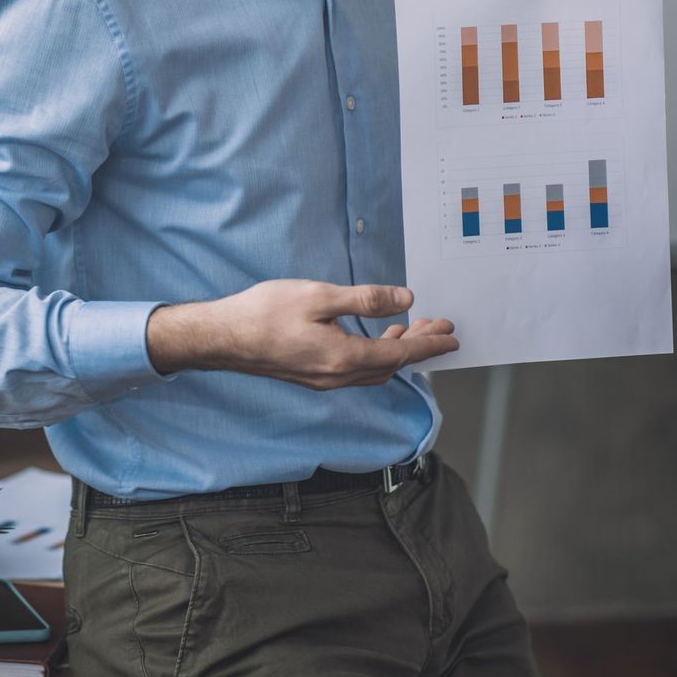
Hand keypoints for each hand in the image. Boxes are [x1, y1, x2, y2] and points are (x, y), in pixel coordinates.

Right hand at [146, 280, 457, 388]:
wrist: (224, 337)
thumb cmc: (265, 312)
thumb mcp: (319, 296)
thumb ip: (365, 299)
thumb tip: (407, 301)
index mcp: (344, 357)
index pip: (400, 352)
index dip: (429, 344)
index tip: (452, 337)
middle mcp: (338, 376)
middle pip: (392, 364)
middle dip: (419, 346)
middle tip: (440, 328)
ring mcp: (325, 380)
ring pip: (375, 369)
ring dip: (398, 350)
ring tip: (413, 328)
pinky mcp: (313, 375)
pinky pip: (358, 369)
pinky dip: (376, 353)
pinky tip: (375, 335)